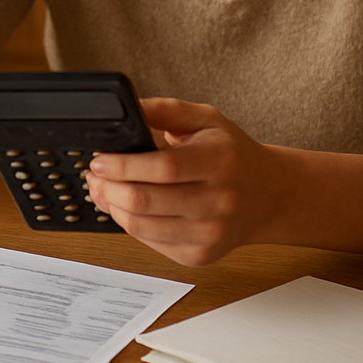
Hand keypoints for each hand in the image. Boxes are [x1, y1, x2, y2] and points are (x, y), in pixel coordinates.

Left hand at [84, 98, 285, 265]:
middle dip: (108, 187)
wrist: (269, 195)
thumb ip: (165, 110)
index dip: (124, 165)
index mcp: (220, 161)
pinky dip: (130, 225)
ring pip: (142, 226)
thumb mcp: (206, 120)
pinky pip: (151, 242)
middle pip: (146, 201)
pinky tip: (124, 208)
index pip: (163, 167)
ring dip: (112, 208)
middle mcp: (218, 201)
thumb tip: (126, 106)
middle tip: (93, 174)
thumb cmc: (233, 154)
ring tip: (102, 190)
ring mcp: (210, 234)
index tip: (99, 159)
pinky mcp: (199, 256)